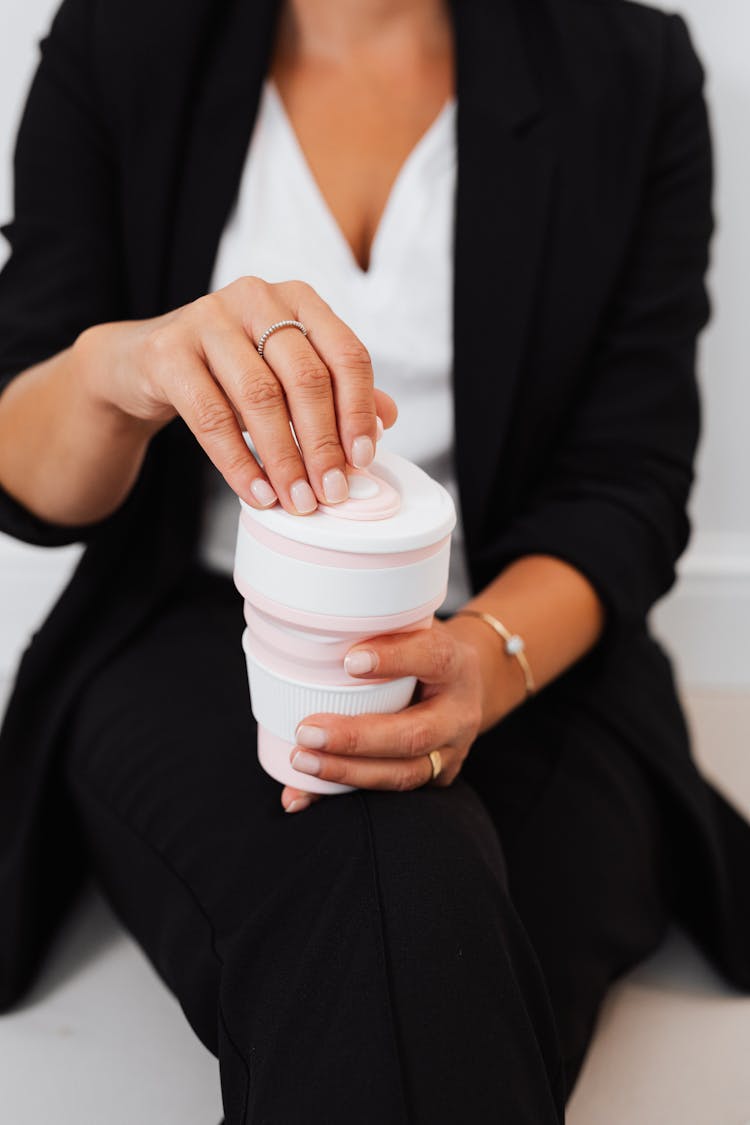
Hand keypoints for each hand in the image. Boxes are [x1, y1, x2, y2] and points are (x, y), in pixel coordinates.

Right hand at [76, 276, 396, 513]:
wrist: (146, 363)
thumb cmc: (230, 371)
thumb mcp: (286, 374)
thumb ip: (336, 390)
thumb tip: (386, 419)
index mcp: (298, 300)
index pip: (346, 354)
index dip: (358, 411)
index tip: (363, 460)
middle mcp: (256, 298)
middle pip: (305, 377)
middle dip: (323, 444)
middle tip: (331, 492)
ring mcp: (208, 319)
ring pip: (260, 397)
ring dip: (284, 459)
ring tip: (297, 501)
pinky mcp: (169, 352)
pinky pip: (210, 417)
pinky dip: (239, 462)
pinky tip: (257, 493)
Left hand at [280, 620, 485, 812]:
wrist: (464, 685)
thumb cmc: (422, 652)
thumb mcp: (412, 629)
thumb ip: (377, 633)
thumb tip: (318, 635)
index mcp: (455, 664)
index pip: (433, 658)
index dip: (394, 659)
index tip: (349, 662)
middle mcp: (458, 713)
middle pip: (413, 734)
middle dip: (357, 738)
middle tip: (307, 732)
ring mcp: (451, 752)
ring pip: (403, 773)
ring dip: (347, 771)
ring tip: (302, 760)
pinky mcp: (436, 777)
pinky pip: (390, 792)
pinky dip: (341, 796)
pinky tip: (303, 793)